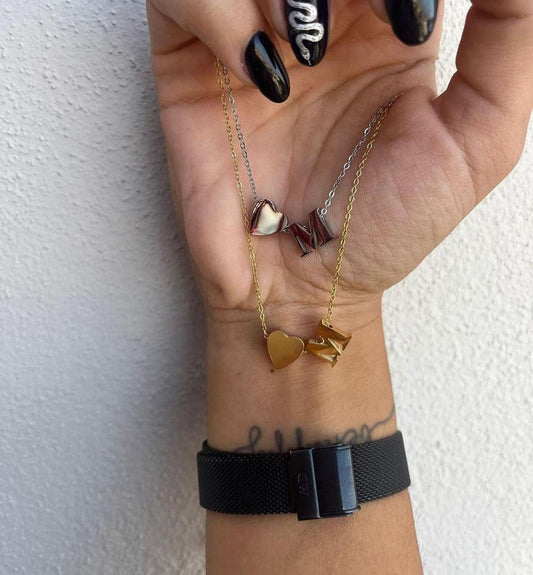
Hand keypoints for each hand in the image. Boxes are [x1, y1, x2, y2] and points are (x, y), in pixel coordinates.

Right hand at [147, 0, 532, 333]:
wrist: (303, 285)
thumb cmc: (384, 227)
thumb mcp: (476, 143)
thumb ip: (507, 43)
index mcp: (388, 25)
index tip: (406, 24)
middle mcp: (320, 22)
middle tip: (346, 28)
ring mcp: (252, 38)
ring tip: (306, 51)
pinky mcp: (192, 65)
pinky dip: (221, 14)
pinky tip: (260, 72)